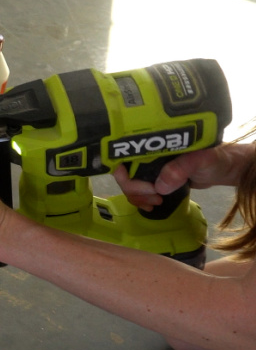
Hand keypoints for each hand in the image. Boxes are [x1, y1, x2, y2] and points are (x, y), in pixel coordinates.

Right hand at [112, 142, 252, 208]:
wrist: (226, 169)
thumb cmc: (215, 157)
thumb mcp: (200, 159)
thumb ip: (181, 168)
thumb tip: (159, 186)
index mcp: (152, 143)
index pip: (124, 154)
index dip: (124, 171)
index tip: (140, 184)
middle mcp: (147, 154)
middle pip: (124, 171)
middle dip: (134, 188)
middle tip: (154, 197)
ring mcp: (150, 167)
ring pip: (129, 183)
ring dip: (137, 197)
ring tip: (156, 203)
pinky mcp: (156, 179)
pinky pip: (139, 190)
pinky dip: (141, 200)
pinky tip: (151, 206)